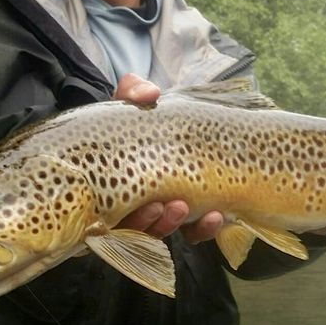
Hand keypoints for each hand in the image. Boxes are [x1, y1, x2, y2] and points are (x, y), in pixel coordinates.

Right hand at [113, 74, 225, 243]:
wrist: (160, 121)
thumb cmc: (139, 115)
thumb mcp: (131, 100)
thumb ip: (133, 92)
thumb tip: (150, 94)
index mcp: (110, 181)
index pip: (108, 210)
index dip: (123, 212)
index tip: (141, 200)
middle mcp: (128, 203)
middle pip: (133, 227)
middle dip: (148, 221)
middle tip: (162, 206)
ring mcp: (156, 212)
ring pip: (159, 231)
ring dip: (170, 224)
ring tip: (185, 207)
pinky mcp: (185, 217)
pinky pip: (191, 232)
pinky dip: (202, 229)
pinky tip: (217, 216)